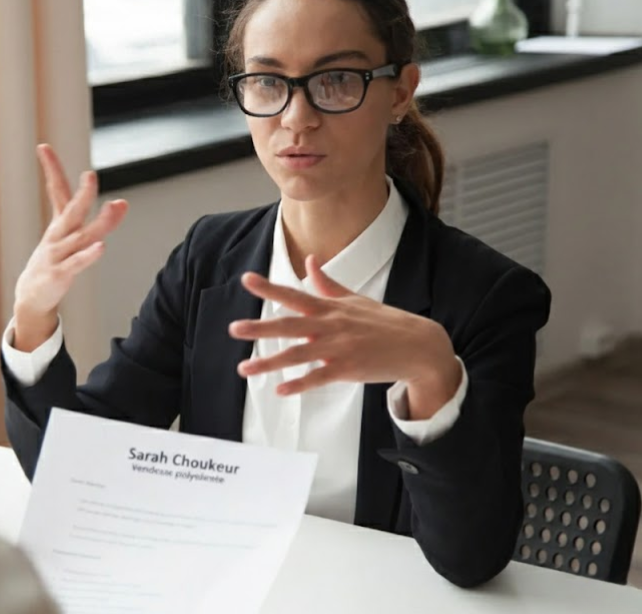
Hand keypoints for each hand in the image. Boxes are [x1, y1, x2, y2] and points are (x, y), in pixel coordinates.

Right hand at [12, 144, 127, 351]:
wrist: (32, 295)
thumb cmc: (54, 262)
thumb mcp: (72, 238)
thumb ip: (98, 220)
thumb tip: (122, 202)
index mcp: (59, 224)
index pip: (55, 191)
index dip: (51, 169)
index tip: (42, 147)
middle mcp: (57, 236)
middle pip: (71, 211)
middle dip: (82, 194)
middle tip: (90, 175)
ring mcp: (57, 254)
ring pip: (80, 236)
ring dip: (98, 222)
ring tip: (114, 207)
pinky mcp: (59, 274)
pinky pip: (76, 263)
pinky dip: (88, 255)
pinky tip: (101, 247)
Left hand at [228, 255, 461, 419]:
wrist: (418, 345)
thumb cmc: (384, 321)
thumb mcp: (354, 299)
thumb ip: (326, 283)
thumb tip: (310, 261)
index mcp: (330, 308)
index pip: (294, 295)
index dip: (269, 288)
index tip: (246, 280)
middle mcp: (330, 326)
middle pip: (289, 325)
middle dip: (260, 327)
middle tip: (233, 328)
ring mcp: (338, 348)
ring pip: (298, 355)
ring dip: (270, 362)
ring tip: (244, 368)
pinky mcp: (348, 369)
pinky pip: (318, 378)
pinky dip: (299, 384)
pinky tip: (280, 390)